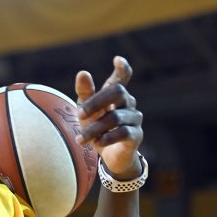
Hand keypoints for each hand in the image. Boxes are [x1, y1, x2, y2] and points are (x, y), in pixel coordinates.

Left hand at [75, 56, 142, 178]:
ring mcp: (134, 118)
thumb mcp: (86, 111)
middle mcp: (128, 102)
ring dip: (94, 129)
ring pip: (115, 117)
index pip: (122, 77)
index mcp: (115, 94)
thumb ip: (85, 93)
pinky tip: (97, 143)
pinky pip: (123, 132)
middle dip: (96, 102)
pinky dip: (107, 138)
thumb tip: (83, 73)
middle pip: (118, 92)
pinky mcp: (137, 135)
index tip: (117, 59)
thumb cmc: (96, 128)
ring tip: (80, 139)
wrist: (109, 156)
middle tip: (79, 115)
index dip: (122, 68)